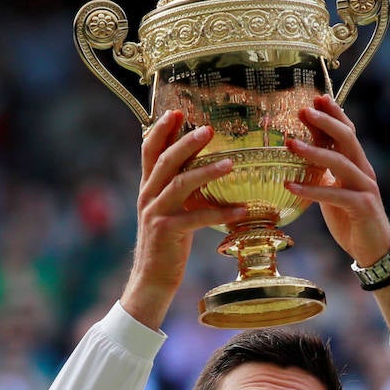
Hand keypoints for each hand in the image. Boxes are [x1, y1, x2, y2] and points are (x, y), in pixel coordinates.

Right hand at [120, 111, 248, 328]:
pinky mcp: (167, 232)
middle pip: (165, 161)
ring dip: (206, 171)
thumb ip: (180, 187)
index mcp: (148, 187)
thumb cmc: (168, 243)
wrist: (152, 278)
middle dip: (186, 142)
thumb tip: (203, 165)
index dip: (161, 129)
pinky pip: (197, 218)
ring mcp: (156, 213)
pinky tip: (241, 210)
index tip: (176, 111)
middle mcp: (148, 196)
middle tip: (209, 129)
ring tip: (231, 163)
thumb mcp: (170, 209)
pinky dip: (220, 213)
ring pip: (180, 184)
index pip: (149, 150)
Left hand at [284, 95, 389, 266]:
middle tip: (303, 111)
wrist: (373, 250)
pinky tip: (290, 186)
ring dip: (313, 152)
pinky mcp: (362, 207)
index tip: (316, 97)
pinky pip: (334, 195)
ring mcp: (365, 188)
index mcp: (358, 164)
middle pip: (347, 139)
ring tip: (289, 144)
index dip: (334, 114)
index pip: (348, 132)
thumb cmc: (350, 218)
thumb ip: (324, 170)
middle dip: (325, 122)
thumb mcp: (334, 189)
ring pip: (340, 163)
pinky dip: (311, 190)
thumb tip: (302, 150)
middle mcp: (364, 171)